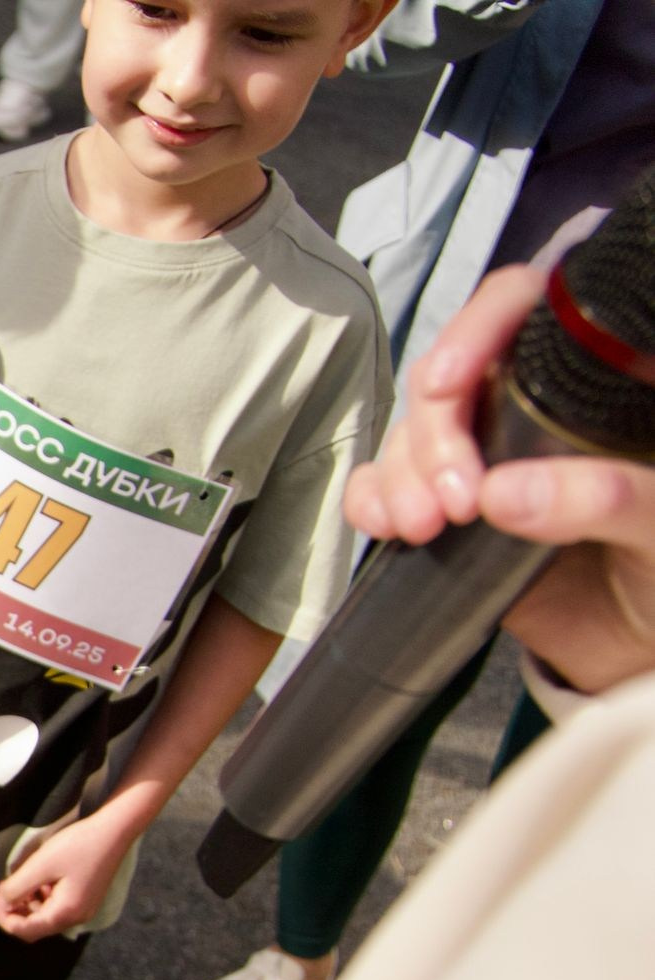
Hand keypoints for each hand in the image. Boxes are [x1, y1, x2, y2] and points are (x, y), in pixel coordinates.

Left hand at [0, 807, 138, 941]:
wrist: (114, 830)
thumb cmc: (78, 845)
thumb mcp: (40, 865)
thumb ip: (17, 888)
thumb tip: (3, 902)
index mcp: (65, 913)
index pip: (25, 930)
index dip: (3, 918)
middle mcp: (76, 917)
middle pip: (35, 927)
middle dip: (14, 912)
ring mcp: (83, 909)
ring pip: (45, 916)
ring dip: (27, 904)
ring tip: (18, 883)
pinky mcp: (85, 898)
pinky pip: (57, 906)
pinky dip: (41, 897)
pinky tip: (38, 880)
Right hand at [344, 264, 654, 695]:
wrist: (640, 649)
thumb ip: (604, 499)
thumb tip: (505, 493)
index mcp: (592, 387)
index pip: (525, 312)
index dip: (479, 329)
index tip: (449, 383)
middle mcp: (530, 409)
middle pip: (451, 378)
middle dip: (435, 434)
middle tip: (453, 500)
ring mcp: (484, 458)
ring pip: (412, 433)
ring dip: (401, 475)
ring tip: (422, 527)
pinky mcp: (446, 510)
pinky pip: (385, 486)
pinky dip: (371, 500)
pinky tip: (386, 526)